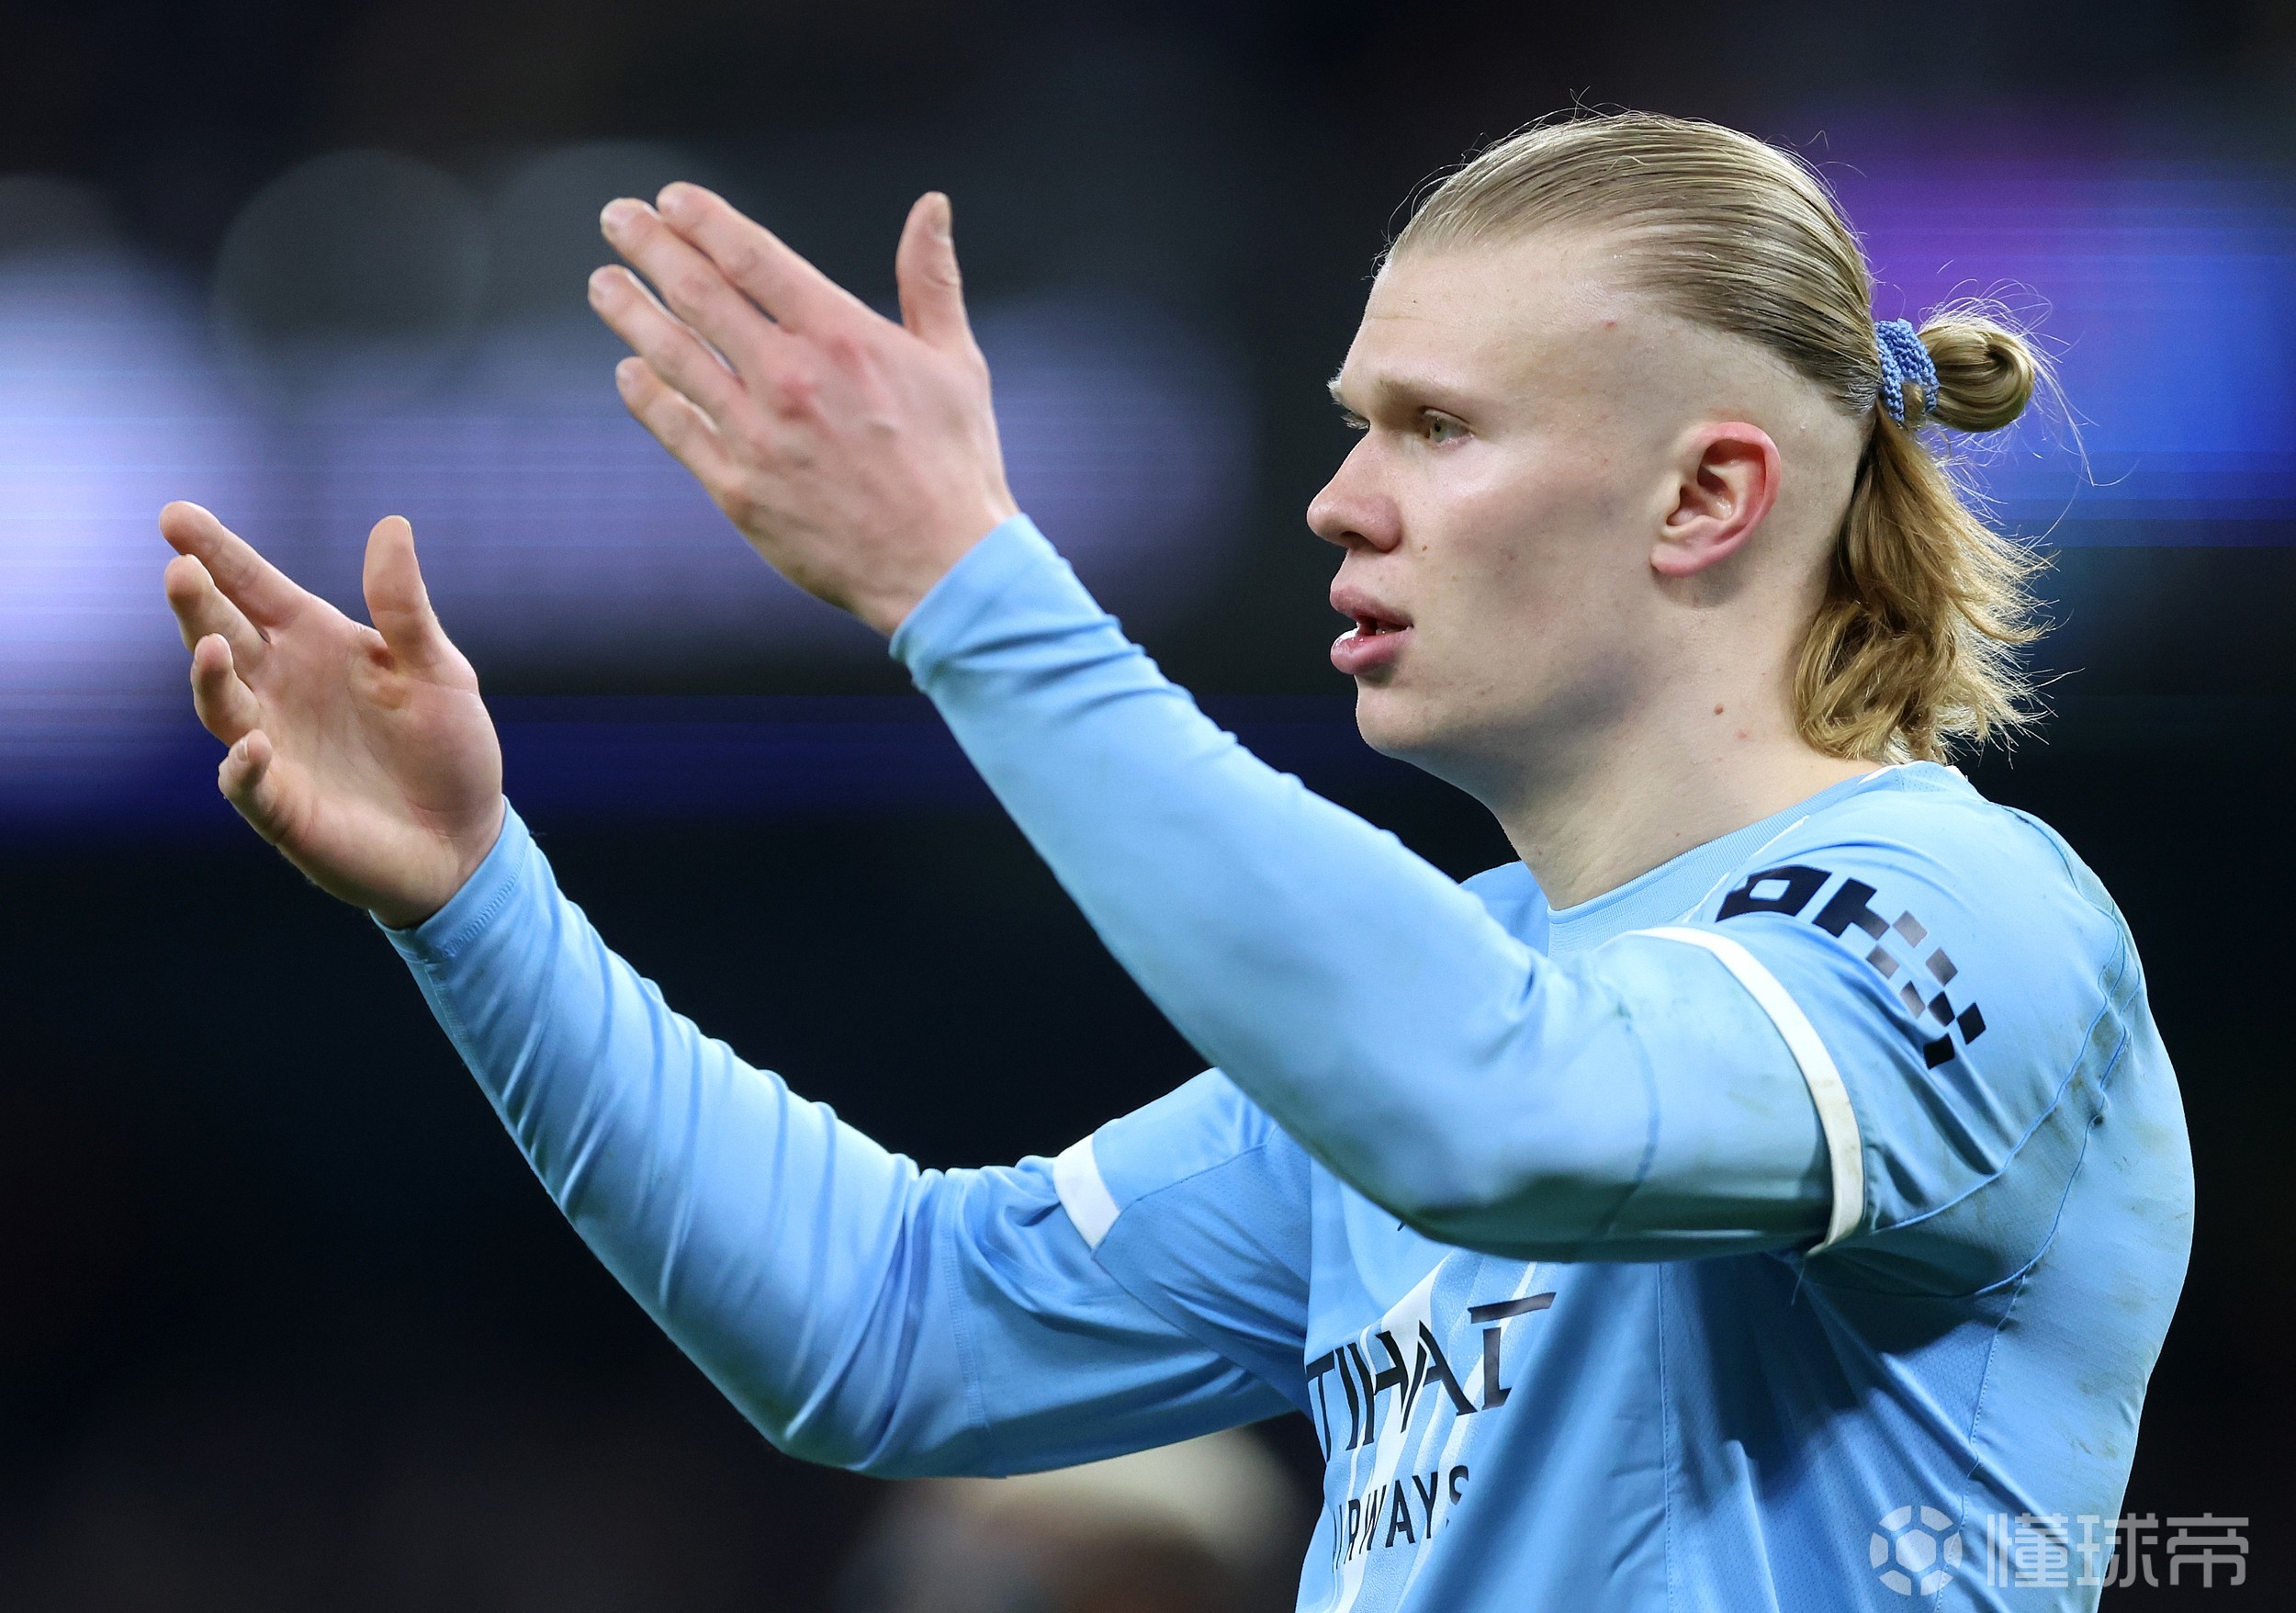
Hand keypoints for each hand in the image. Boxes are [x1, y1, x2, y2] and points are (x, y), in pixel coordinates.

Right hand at [159, 503, 505, 928]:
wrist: (464, 840)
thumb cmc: (448, 749)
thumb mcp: (438, 670)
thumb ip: (405, 608)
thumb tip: (391, 525)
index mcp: (317, 645)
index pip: (255, 589)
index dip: (217, 553)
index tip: (175, 515)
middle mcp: (281, 689)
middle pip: (223, 636)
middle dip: (197, 604)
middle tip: (180, 568)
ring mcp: (275, 748)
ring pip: (222, 705)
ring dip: (209, 677)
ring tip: (210, 646)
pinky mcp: (283, 808)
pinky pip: (249, 785)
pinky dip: (246, 767)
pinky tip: (257, 746)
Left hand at [587, 184, 1017, 635]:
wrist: (943, 569)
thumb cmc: (956, 463)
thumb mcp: (956, 361)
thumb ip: (930, 279)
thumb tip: (932, 206)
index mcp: (842, 335)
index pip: (751, 256)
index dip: (702, 220)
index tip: (672, 201)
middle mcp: (790, 377)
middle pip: (698, 294)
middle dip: (649, 247)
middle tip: (616, 219)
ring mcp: (757, 436)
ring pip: (672, 356)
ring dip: (630, 313)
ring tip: (604, 284)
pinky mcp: (738, 490)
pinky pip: (676, 429)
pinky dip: (647, 394)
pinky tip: (631, 371)